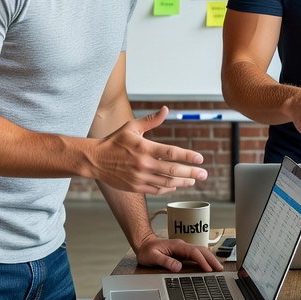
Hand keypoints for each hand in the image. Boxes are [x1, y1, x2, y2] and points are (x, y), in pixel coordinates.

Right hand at [90, 107, 206, 193]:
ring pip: (167, 182)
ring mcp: (140, 177)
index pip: (171, 153)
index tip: (200, 159)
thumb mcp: (131, 127)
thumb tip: (166, 109)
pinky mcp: (136, 187)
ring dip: (183, 182)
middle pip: (173, 170)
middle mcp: (143, 164)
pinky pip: (157, 190)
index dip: (188, 156)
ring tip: (194, 180)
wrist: (95, 160)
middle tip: (205, 174)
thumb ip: (151, 120)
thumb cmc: (114, 141)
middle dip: (192, 173)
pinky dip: (169, 189)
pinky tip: (176, 185)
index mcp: (144, 148)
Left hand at [134, 233, 222, 272]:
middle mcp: (182, 245)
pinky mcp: (183, 252)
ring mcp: (183, 248)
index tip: (208, 269)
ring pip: (201, 251)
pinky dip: (205, 259)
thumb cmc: (147, 250)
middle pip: (202, 250)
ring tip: (218, 267)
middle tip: (220, 268)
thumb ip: (165, 261)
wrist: (144, 243)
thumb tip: (178, 267)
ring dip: (210, 258)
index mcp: (177, 246)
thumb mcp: (153, 257)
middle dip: (212, 259)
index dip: (202, 260)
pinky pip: (197, 254)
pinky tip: (208, 265)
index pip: (194, 252)